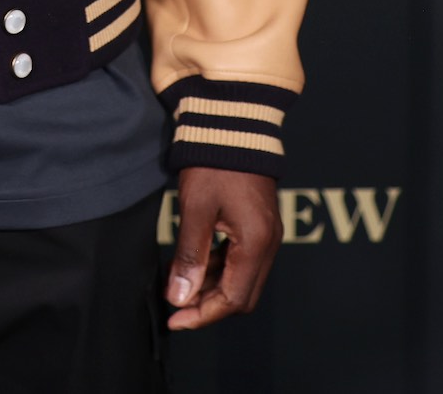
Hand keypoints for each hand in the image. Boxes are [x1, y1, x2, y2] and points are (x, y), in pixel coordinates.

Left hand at [164, 167, 280, 329]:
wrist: (234, 123)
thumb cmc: (214, 164)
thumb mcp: (196, 210)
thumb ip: (189, 256)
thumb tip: (179, 297)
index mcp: (256, 244)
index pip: (232, 299)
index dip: (202, 314)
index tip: (174, 319)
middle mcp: (268, 244)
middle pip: (242, 295)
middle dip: (208, 305)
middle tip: (175, 305)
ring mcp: (267, 234)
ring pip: (242, 279)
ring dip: (212, 287)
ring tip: (179, 284)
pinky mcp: (259, 225)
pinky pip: (241, 260)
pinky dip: (219, 268)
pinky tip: (195, 264)